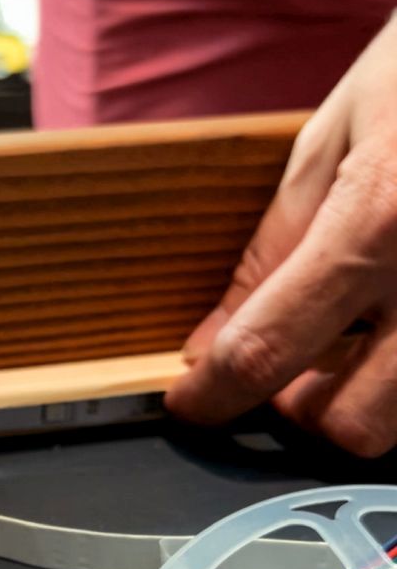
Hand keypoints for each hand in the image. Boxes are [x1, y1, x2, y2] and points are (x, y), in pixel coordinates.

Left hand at [166, 13, 396, 456]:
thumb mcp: (328, 144)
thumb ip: (268, 254)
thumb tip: (211, 344)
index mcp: (376, 221)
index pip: (267, 349)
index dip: (212, 395)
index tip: (192, 402)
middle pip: (354, 424)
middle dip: (305, 410)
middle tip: (289, 363)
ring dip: (363, 399)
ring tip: (354, 338)